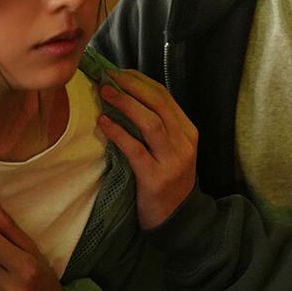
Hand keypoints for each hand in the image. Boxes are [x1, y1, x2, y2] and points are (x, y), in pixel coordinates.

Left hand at [98, 68, 198, 229]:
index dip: (140, 80)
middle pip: (159, 104)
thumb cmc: (167, 180)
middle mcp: (184, 142)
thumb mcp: (170, 150)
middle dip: (132, 86)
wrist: (177, 219)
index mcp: (188, 131)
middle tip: (108, 76)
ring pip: (150, 123)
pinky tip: (103, 123)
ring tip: (105, 93)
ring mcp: (172, 161)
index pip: (165, 96)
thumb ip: (156, 126)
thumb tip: (125, 96)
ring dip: (125, 104)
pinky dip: (118, 133)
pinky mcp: (155, 178)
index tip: (119, 71)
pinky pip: (135, 149)